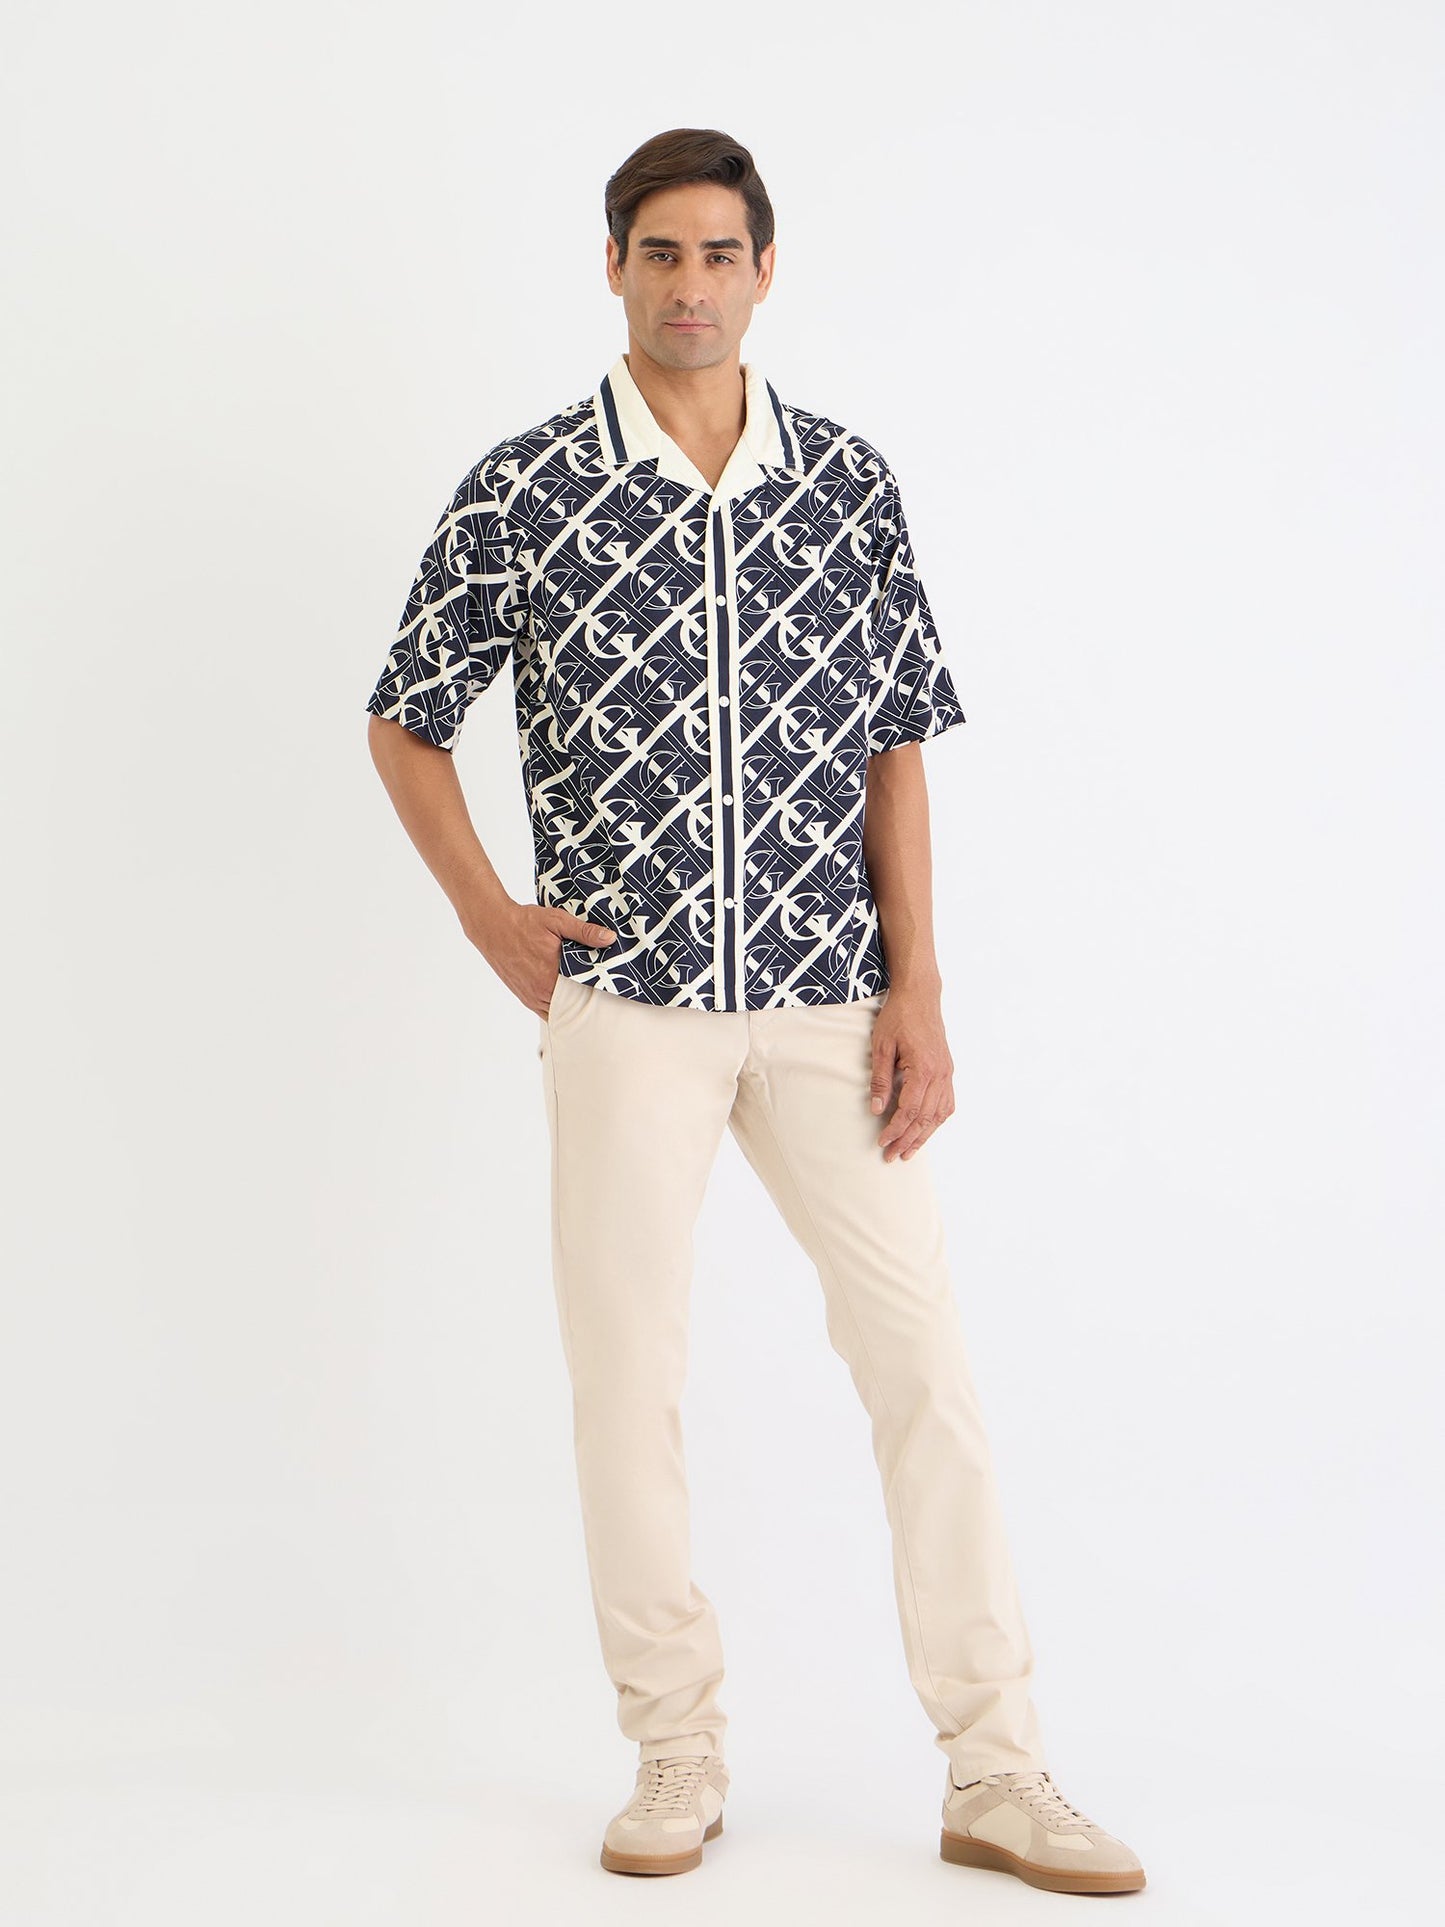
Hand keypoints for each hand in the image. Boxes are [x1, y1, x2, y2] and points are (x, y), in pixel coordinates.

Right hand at [464, 902, 616, 1017]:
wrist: (492, 926)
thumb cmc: (523, 922)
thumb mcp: (557, 921)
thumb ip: (584, 932)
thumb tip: (609, 938)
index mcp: (551, 977)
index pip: (584, 995)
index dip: (599, 992)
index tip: (611, 987)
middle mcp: (540, 993)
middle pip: (572, 1007)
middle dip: (587, 1002)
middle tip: (605, 995)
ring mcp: (531, 997)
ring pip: (559, 1012)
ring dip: (572, 1007)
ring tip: (588, 999)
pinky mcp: (524, 996)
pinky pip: (545, 1012)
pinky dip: (558, 1009)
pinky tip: (568, 1001)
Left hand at [869, 988, 954, 1160]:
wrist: (920, 996)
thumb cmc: (899, 1017)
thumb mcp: (881, 1047)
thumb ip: (880, 1080)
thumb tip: (876, 1109)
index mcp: (923, 1068)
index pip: (909, 1110)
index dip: (895, 1130)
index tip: (882, 1143)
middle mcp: (940, 1074)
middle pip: (925, 1118)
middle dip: (908, 1140)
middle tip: (892, 1156)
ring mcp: (947, 1072)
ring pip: (939, 1114)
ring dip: (925, 1135)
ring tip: (909, 1151)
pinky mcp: (948, 1070)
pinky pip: (947, 1102)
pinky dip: (937, 1120)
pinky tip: (927, 1129)